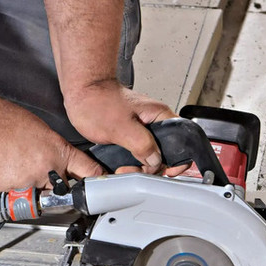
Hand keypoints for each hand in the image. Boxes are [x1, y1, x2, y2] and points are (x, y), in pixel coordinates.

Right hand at [0, 98, 104, 191]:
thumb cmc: (7, 122)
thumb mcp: (44, 133)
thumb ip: (57, 154)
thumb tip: (65, 170)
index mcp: (59, 153)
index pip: (88, 174)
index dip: (95, 184)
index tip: (97, 190)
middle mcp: (47, 171)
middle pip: (62, 195)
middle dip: (57, 191)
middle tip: (45, 182)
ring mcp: (27, 184)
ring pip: (37, 201)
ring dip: (32, 193)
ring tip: (19, 172)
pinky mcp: (7, 192)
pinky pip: (14, 201)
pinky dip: (11, 192)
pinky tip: (5, 173)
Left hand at [64, 80, 189, 175]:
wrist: (82, 94)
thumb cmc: (98, 101)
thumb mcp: (121, 127)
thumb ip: (142, 144)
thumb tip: (155, 161)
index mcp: (159, 116)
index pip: (183, 142)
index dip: (178, 160)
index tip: (166, 171)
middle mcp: (154, 124)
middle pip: (165, 154)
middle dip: (150, 167)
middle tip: (132, 170)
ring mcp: (142, 131)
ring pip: (149, 157)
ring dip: (138, 167)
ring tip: (122, 169)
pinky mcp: (130, 137)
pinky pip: (137, 155)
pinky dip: (130, 163)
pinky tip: (120, 165)